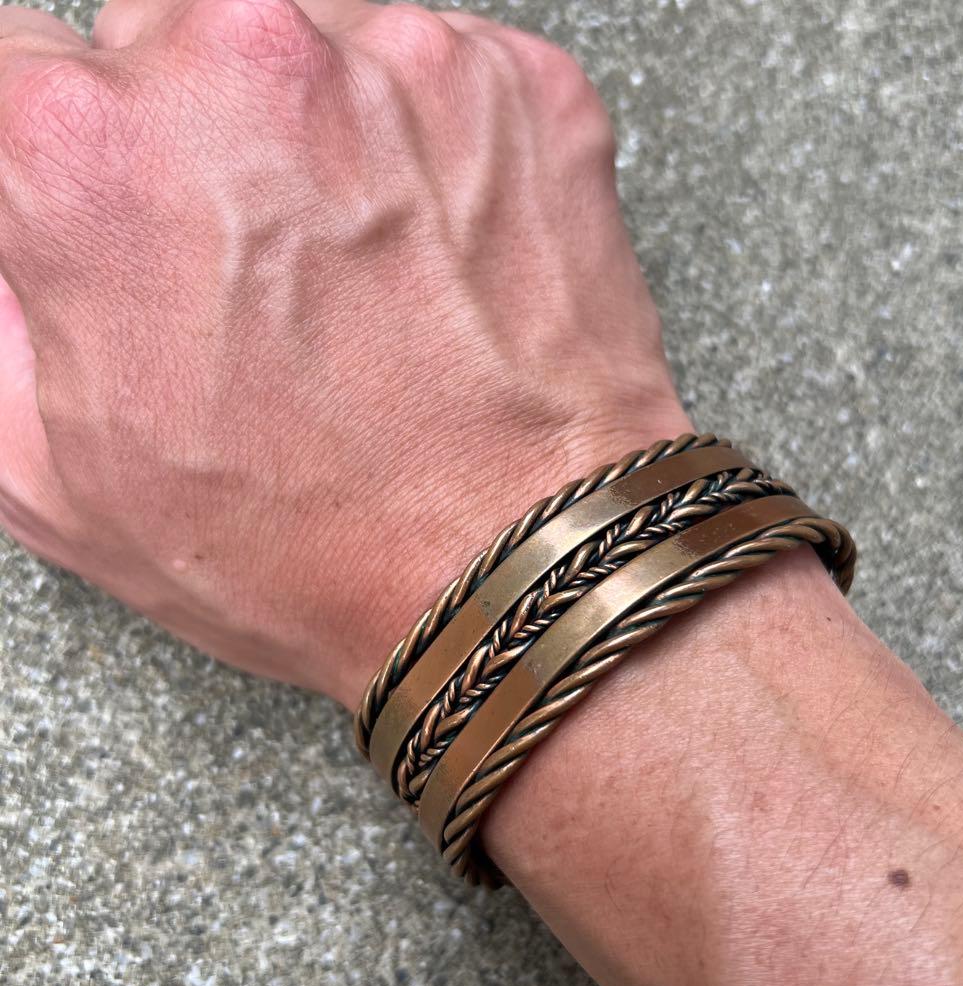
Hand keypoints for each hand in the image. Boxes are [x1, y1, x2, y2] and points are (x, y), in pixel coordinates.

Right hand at [0, 0, 687, 704]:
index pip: (18, 62)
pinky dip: (431, 144)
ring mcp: (403, 64)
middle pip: (170, 39)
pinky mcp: (522, 89)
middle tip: (255, 269)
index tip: (109, 202)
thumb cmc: (317, 547)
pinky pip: (439, 74)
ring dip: (317, 133)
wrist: (524, 567)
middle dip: (192, 138)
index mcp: (95, 154)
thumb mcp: (61, 475)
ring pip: (312, 42)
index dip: (63, 155)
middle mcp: (246, 66)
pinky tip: (441, 257)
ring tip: (358, 268)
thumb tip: (18, 244)